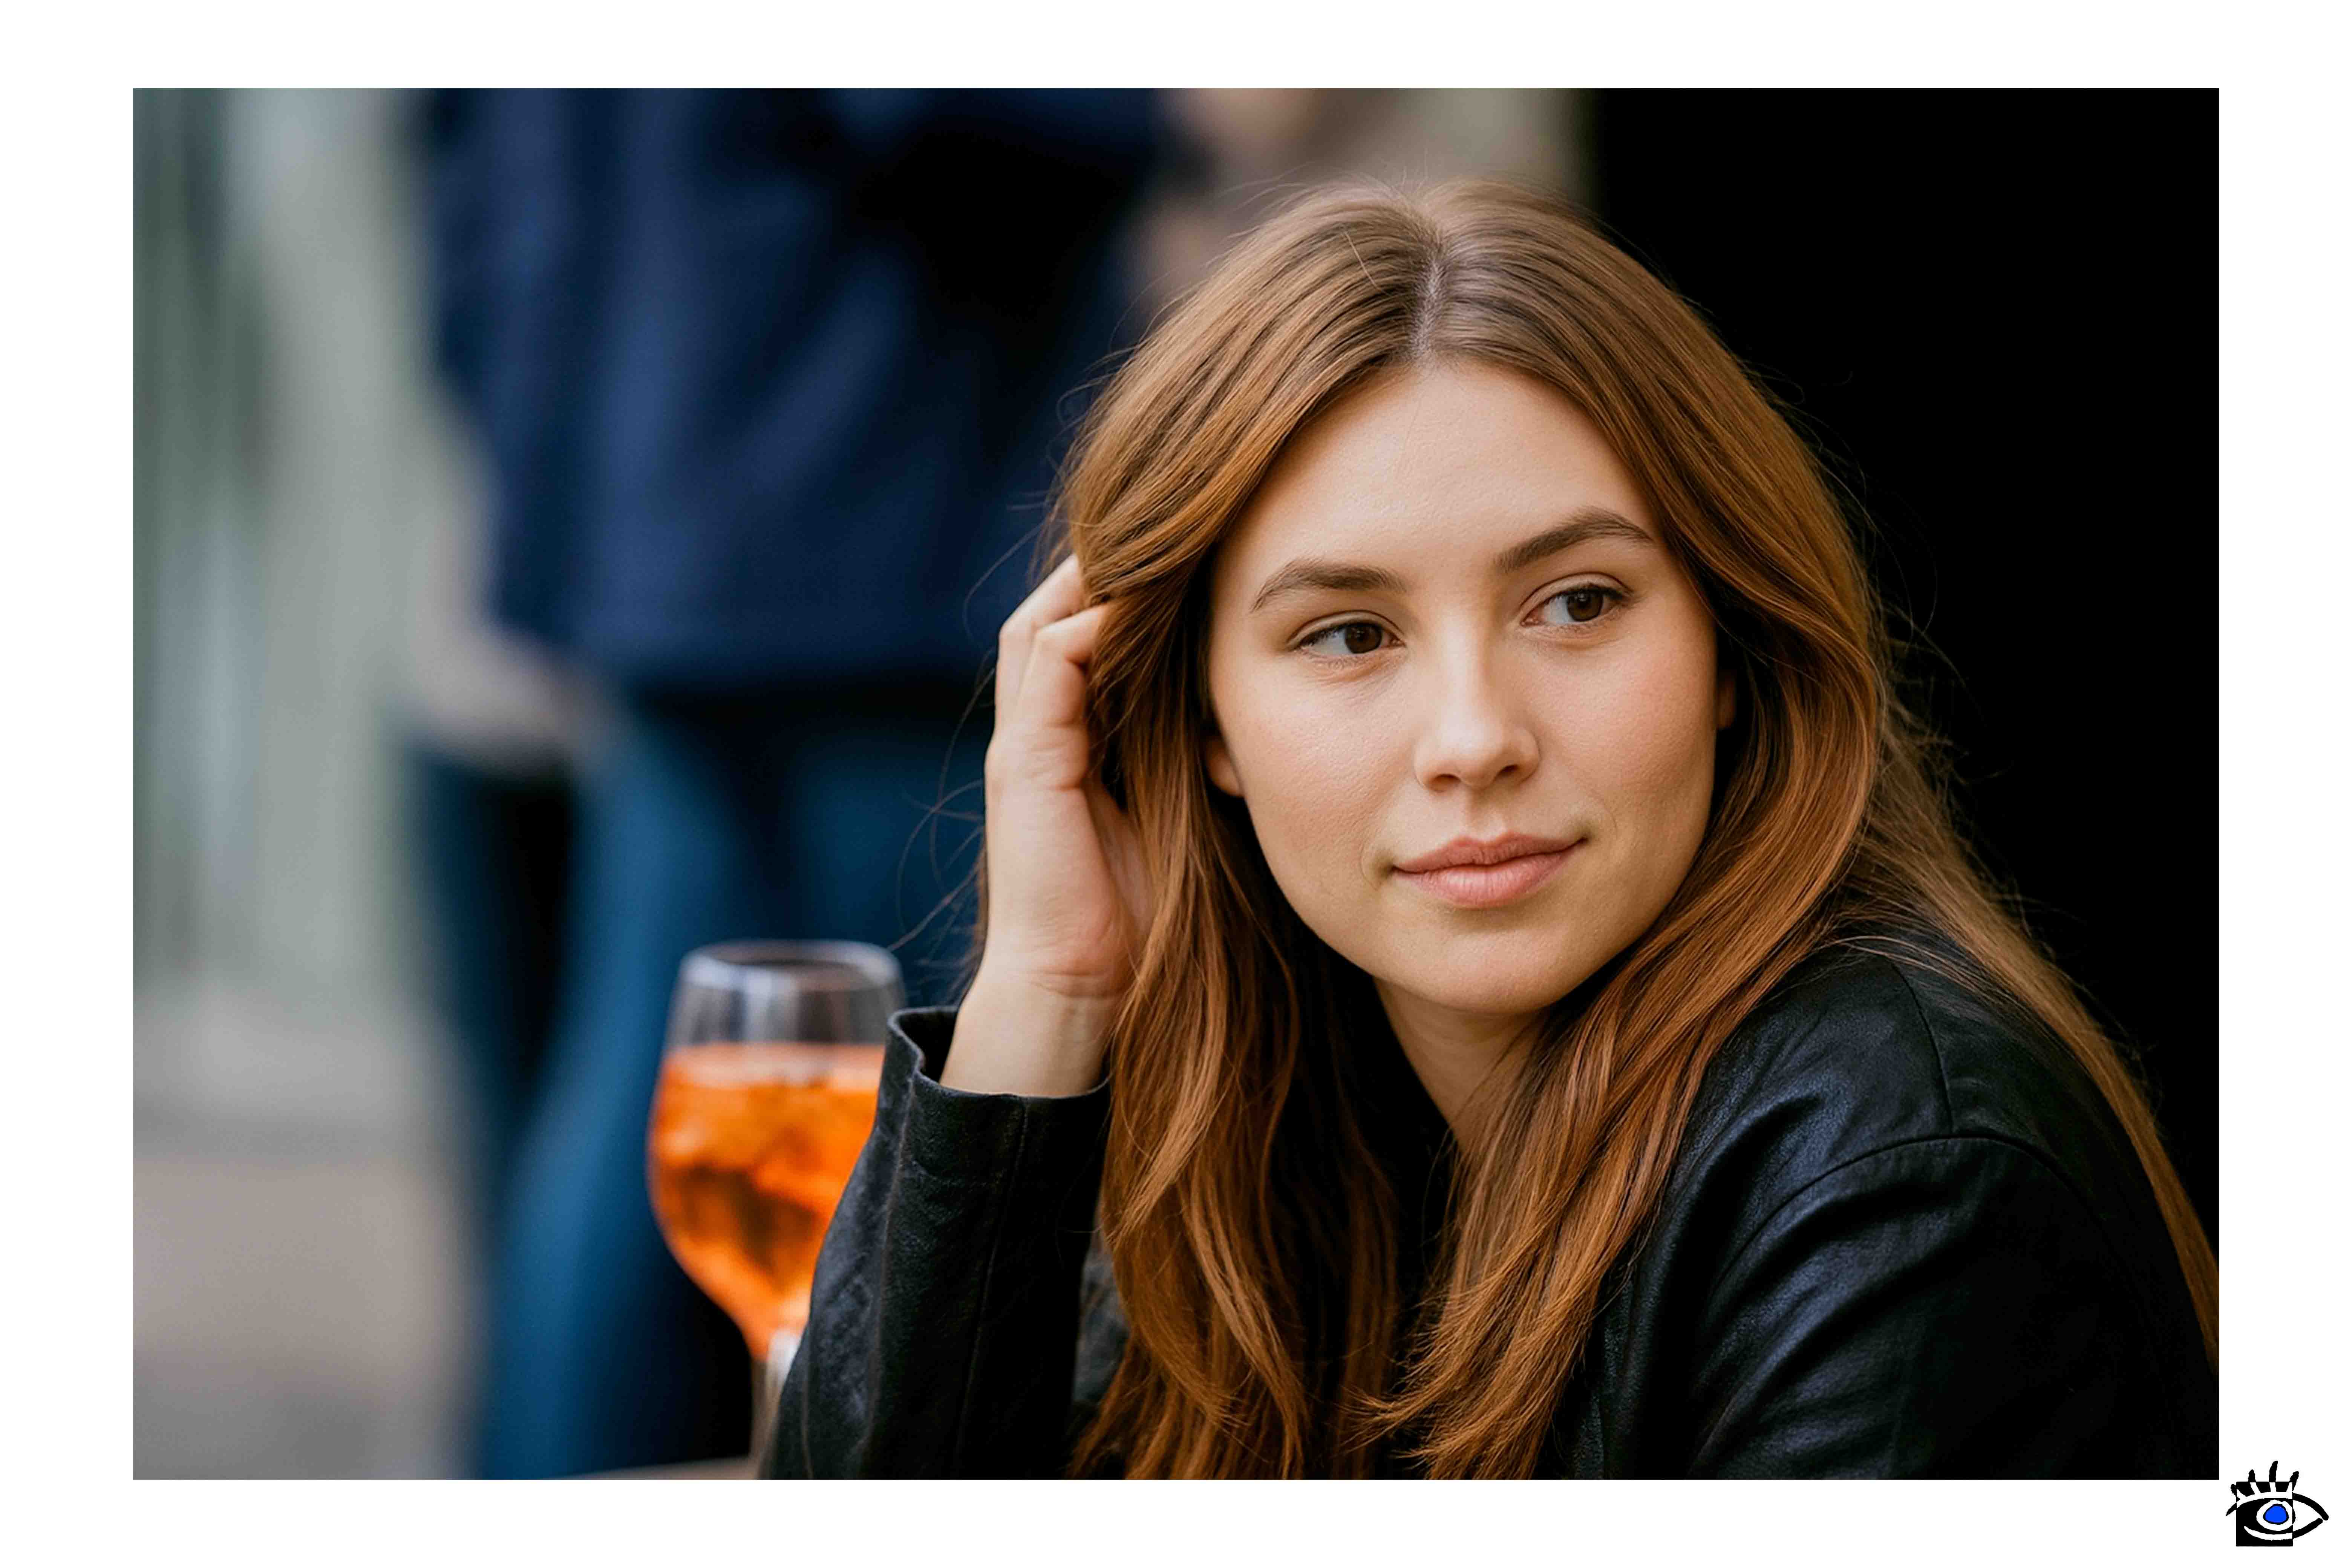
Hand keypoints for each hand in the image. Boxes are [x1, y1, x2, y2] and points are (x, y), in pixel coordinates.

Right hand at [944, 554, 1155, 1094]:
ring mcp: (1023, 744)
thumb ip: (1200, 764)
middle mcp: (1040, 734)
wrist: (1082, 993)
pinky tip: (1134, 604)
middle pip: (1061, 616)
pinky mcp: (1022, 760)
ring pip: (1044, 625)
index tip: (1201, 560)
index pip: (1093, 641)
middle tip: (1174, 526)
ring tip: (1153, 541)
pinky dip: (1088, 623)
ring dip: (1093, 581)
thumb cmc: (1143, 922)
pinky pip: (1046, 662)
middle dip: (1110, 571)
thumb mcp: (1185, 819)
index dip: (1138, 599)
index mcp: (1075, 746)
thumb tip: (1248, 723)